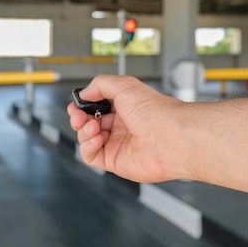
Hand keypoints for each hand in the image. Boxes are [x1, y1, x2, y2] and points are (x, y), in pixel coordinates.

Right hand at [67, 75, 194, 182]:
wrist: (170, 137)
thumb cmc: (156, 112)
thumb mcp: (124, 85)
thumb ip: (100, 85)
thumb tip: (84, 92)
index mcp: (125, 107)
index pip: (97, 106)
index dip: (84, 105)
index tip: (77, 103)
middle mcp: (122, 126)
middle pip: (89, 123)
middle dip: (79, 118)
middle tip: (78, 115)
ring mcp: (118, 144)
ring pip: (87, 139)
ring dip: (83, 130)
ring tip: (91, 125)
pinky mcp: (115, 161)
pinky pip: (91, 156)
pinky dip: (87, 146)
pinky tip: (96, 138)